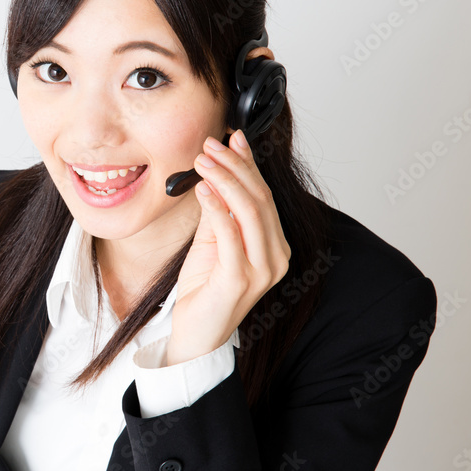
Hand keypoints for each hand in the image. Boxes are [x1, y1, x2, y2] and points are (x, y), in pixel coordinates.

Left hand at [165, 128, 291, 365]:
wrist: (195, 334)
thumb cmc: (204, 288)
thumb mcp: (212, 239)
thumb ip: (219, 209)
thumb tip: (219, 169)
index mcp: (274, 245)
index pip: (264, 195)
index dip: (248, 163)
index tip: (231, 137)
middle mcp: (275, 257)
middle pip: (259, 199)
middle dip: (234, 166)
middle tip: (210, 145)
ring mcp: (261, 271)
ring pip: (249, 212)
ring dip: (224, 180)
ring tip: (202, 161)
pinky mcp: (240, 281)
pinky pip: (230, 236)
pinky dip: (216, 208)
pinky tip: (203, 190)